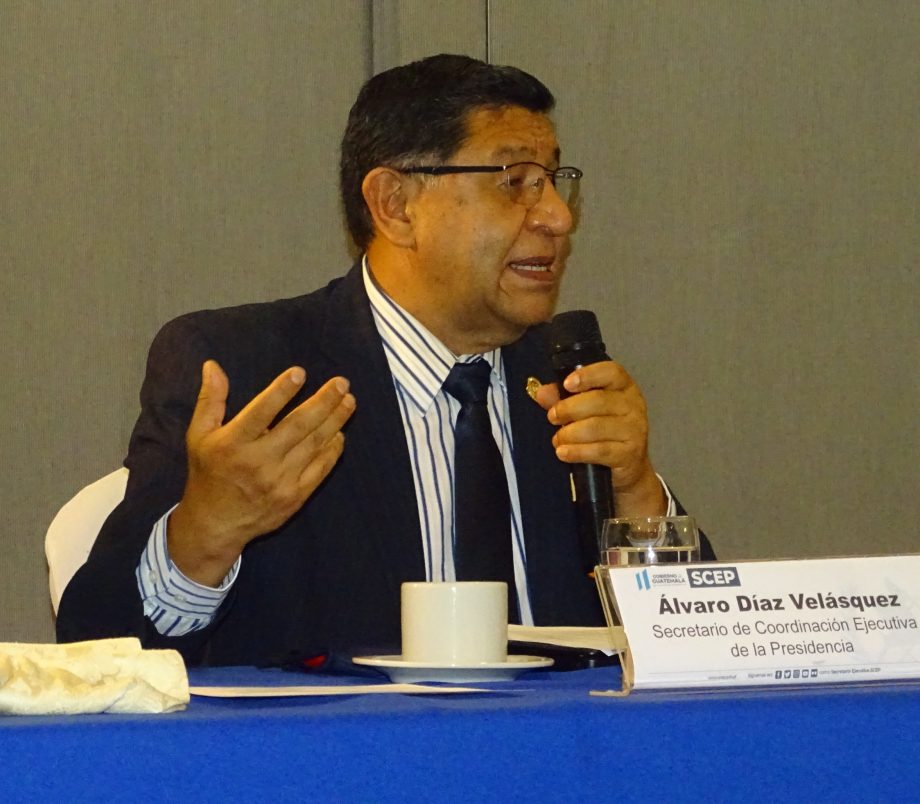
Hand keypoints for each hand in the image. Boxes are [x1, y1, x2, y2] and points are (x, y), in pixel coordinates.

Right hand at [167, 360, 355, 585]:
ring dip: (335, 421)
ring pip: (314, 445)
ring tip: (349, 401)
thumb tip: (213, 365)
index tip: (300, 372)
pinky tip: (340, 433)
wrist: (216, 525)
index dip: (281, 391)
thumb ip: (210, 399)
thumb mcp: (199, 435)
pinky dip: (332, 450)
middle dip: (323, 402)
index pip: (261, 412)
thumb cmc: (208, 473)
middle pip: (297, 426)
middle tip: (342, 383)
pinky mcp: (295, 496)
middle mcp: (258, 462)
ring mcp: (280, 481)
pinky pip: (320, 469)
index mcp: (233, 444)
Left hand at [533, 361, 664, 515]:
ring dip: (569, 433)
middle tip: (552, 417)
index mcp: (623, 387)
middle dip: (568, 409)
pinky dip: (576, 452)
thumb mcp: (585, 410)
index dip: (588, 375)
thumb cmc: (605, 431)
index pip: (611, 372)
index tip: (567, 384)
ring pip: (596, 427)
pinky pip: (599, 450)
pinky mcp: (630, 453)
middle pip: (599, 400)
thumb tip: (542, 393)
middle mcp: (633, 405)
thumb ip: (562, 398)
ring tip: (558, 439)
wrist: (628, 466)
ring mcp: (634, 430)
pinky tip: (563, 452)